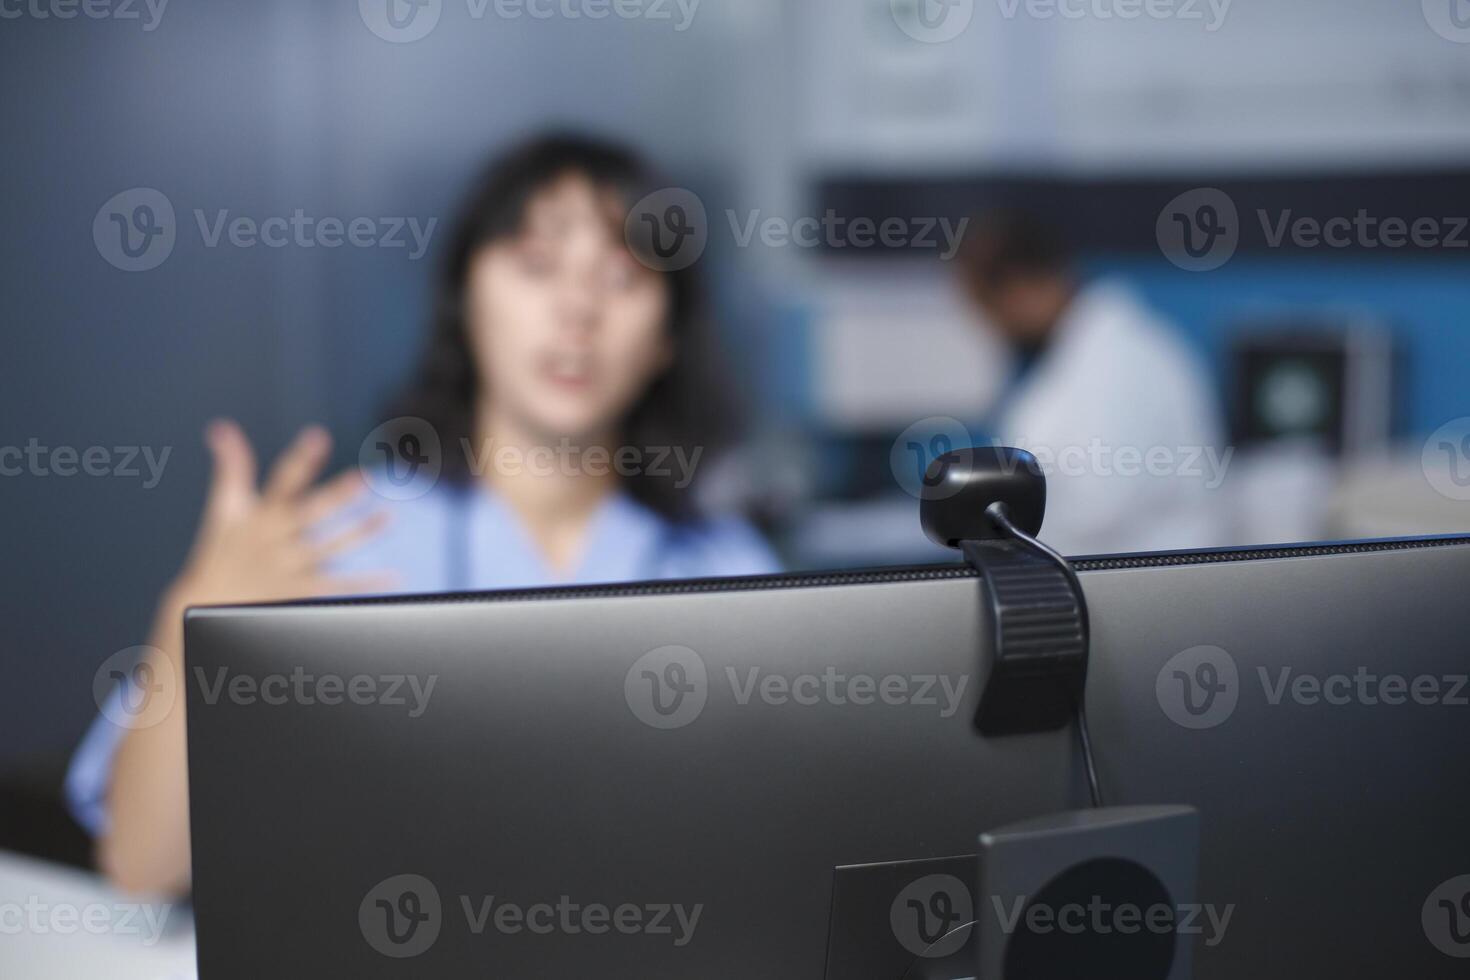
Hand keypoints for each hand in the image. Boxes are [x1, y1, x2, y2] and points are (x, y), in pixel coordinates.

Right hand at [171, 420, 392, 608]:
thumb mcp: (224, 509)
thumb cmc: (222, 549)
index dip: (300, 460)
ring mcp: (291, 566)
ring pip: (332, 548)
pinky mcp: (302, 589)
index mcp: (261, 515)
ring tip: (390, 517)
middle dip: (335, 496)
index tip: (319, 437)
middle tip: (363, 478)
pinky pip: (339, 585)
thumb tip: (221, 427)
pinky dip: (366, 582)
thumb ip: (231, 468)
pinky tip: (394, 578)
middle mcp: (277, 538)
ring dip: (361, 533)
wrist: (212, 604)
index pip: (282, 481)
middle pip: (310, 514)